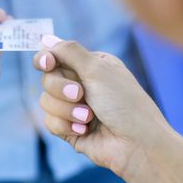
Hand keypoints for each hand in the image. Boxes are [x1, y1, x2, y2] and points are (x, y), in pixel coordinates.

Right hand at [33, 36, 171, 177]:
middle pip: (47, 79)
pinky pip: (49, 122)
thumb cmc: (124, 103)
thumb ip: (69, 51)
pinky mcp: (69, 129)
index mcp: (90, 66)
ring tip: (89, 117)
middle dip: (61, 88)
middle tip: (81, 94)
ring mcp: (74, 109)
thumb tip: (46, 39)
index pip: (56, 57)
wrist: (137, 144)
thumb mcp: (98, 69)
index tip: (47, 63)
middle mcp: (81, 85)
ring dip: (66, 110)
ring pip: (45, 102)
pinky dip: (66, 126)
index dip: (46, 59)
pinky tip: (85, 130)